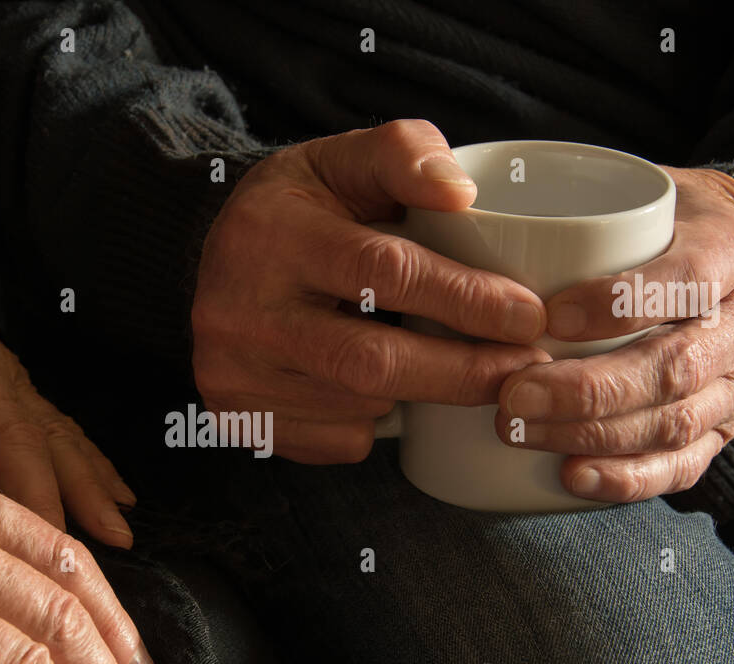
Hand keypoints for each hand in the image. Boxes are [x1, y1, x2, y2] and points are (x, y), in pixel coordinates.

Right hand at [192, 119, 550, 463]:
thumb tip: (462, 193)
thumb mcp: (340, 159)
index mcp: (271, 233)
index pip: (381, 270)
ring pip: (360, 405)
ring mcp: (233, 373)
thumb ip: (404, 154)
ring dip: (420, 394)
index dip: (464, 298)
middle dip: (461, 371)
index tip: (528, 315)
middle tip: (524, 370)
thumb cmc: (297, 209)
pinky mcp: (238, 418)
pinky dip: (374, 421)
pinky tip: (378, 390)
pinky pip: (336, 439)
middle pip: (371, 361)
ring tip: (451, 368)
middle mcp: (240, 310)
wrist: (205, 261)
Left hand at [494, 167, 733, 501]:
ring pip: (675, 422)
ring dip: (592, 435)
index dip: (619, 303)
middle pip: (673, 367)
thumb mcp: (662, 195)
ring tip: (521, 430)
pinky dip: (628, 479)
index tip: (550, 317)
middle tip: (513, 395)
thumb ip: (596, 212)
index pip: (687, 280)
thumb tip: (478, 210)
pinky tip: (573, 476)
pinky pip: (686, 465)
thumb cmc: (691, 226)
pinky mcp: (731, 427)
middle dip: (588, 391)